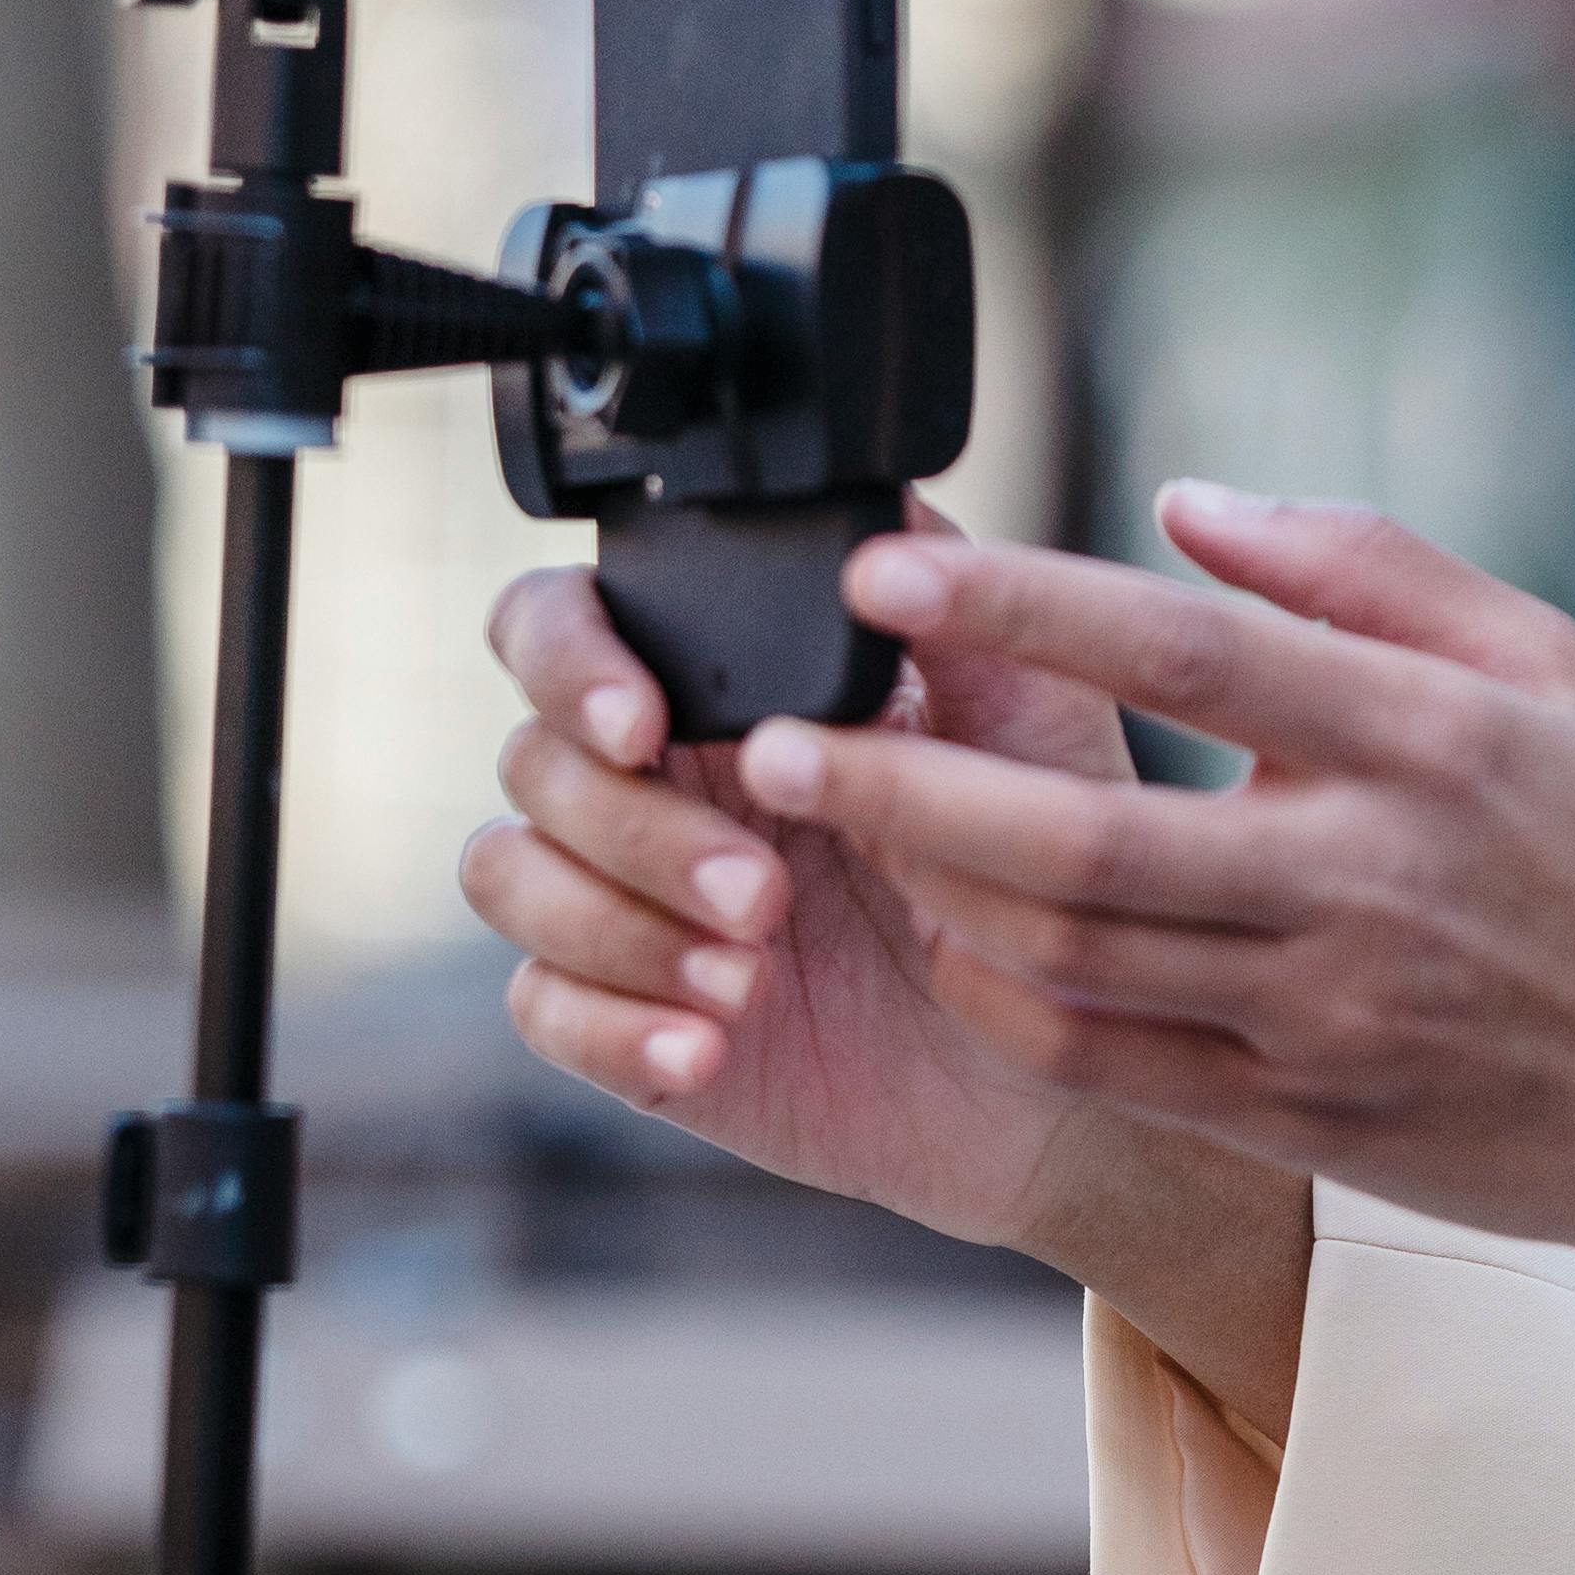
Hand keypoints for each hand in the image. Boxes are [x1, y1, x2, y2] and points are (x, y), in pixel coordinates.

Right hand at [461, 523, 1315, 1440]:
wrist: (1068, 1056)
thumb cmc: (1051, 868)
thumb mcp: (1030, 721)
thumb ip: (952, 607)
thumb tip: (877, 518)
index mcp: (721, 687)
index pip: (560, 625)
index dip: (569, 660)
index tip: (643, 723)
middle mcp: (657, 779)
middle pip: (534, 757)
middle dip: (635, 825)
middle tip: (768, 892)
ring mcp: (628, 898)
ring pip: (507, 873)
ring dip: (614, 923)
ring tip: (747, 972)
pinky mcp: (627, 1015)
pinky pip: (541, 1007)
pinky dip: (611, 1028)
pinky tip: (705, 1049)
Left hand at [742, 487, 1574, 1407]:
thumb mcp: (1549, 664)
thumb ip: (1366, 568)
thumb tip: (1180, 503)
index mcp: (1433, 742)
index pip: (1186, 653)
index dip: (1021, 608)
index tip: (887, 575)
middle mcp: (1371, 883)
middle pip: (1082, 836)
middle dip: (896, 784)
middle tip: (768, 738)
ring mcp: (1331, 1018)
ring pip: (1070, 961)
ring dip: (925, 891)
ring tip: (831, 823)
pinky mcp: (1308, 1121)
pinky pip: (1109, 1066)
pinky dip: (1004, 1004)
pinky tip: (945, 938)